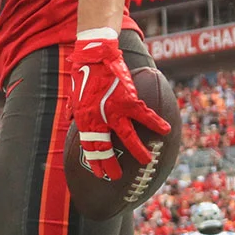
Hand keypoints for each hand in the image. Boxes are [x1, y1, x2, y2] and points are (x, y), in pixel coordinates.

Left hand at [67, 35, 170, 180]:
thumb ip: (71, 109)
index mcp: (85, 118)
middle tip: (116, 177)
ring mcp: (114, 111)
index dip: (95, 160)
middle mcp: (98, 118)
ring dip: (137, 150)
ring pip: (127, 137)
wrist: (95, 56)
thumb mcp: (73, 94)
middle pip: (104, 147)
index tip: (99, 173)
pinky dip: (156, 123)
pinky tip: (166, 130)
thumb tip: (69, 117)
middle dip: (110, 164)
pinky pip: (145, 116)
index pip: (89, 145)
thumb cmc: (84, 73)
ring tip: (147, 161)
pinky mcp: (128, 100)